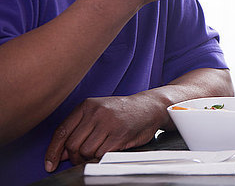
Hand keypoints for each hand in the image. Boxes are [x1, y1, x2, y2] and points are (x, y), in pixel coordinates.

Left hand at [44, 95, 160, 171]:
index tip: (50, 164)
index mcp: (87, 106)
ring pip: (86, 151)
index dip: (53, 151)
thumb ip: (79, 129)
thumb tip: (61, 153)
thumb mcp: (99, 112)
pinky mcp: (119, 134)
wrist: (149, 107)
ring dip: (89, 158)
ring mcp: (108, 123)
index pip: (61, 131)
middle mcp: (96, 112)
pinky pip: (101, 154)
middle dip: (74, 157)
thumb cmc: (123, 112)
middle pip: (72, 144)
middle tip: (82, 158)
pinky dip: (101, 157)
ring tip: (98, 152)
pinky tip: (108, 150)